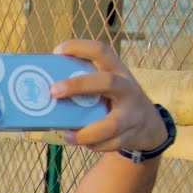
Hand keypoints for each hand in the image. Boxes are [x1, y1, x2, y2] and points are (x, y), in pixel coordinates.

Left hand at [50, 40, 168, 153]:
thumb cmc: (116, 100)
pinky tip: (80, 141)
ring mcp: (132, 113)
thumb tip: (41, 87)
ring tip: (66, 135)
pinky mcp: (132, 135)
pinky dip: (93, 145)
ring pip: (112, 124)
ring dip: (86, 132)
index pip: (101, 51)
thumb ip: (85, 82)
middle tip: (53, 91)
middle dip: (79, 86)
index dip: (79, 47)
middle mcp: (127, 89)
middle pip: (107, 82)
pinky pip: (111, 143)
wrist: (150, 126)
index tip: (57, 51)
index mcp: (117, 70)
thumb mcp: (107, 85)